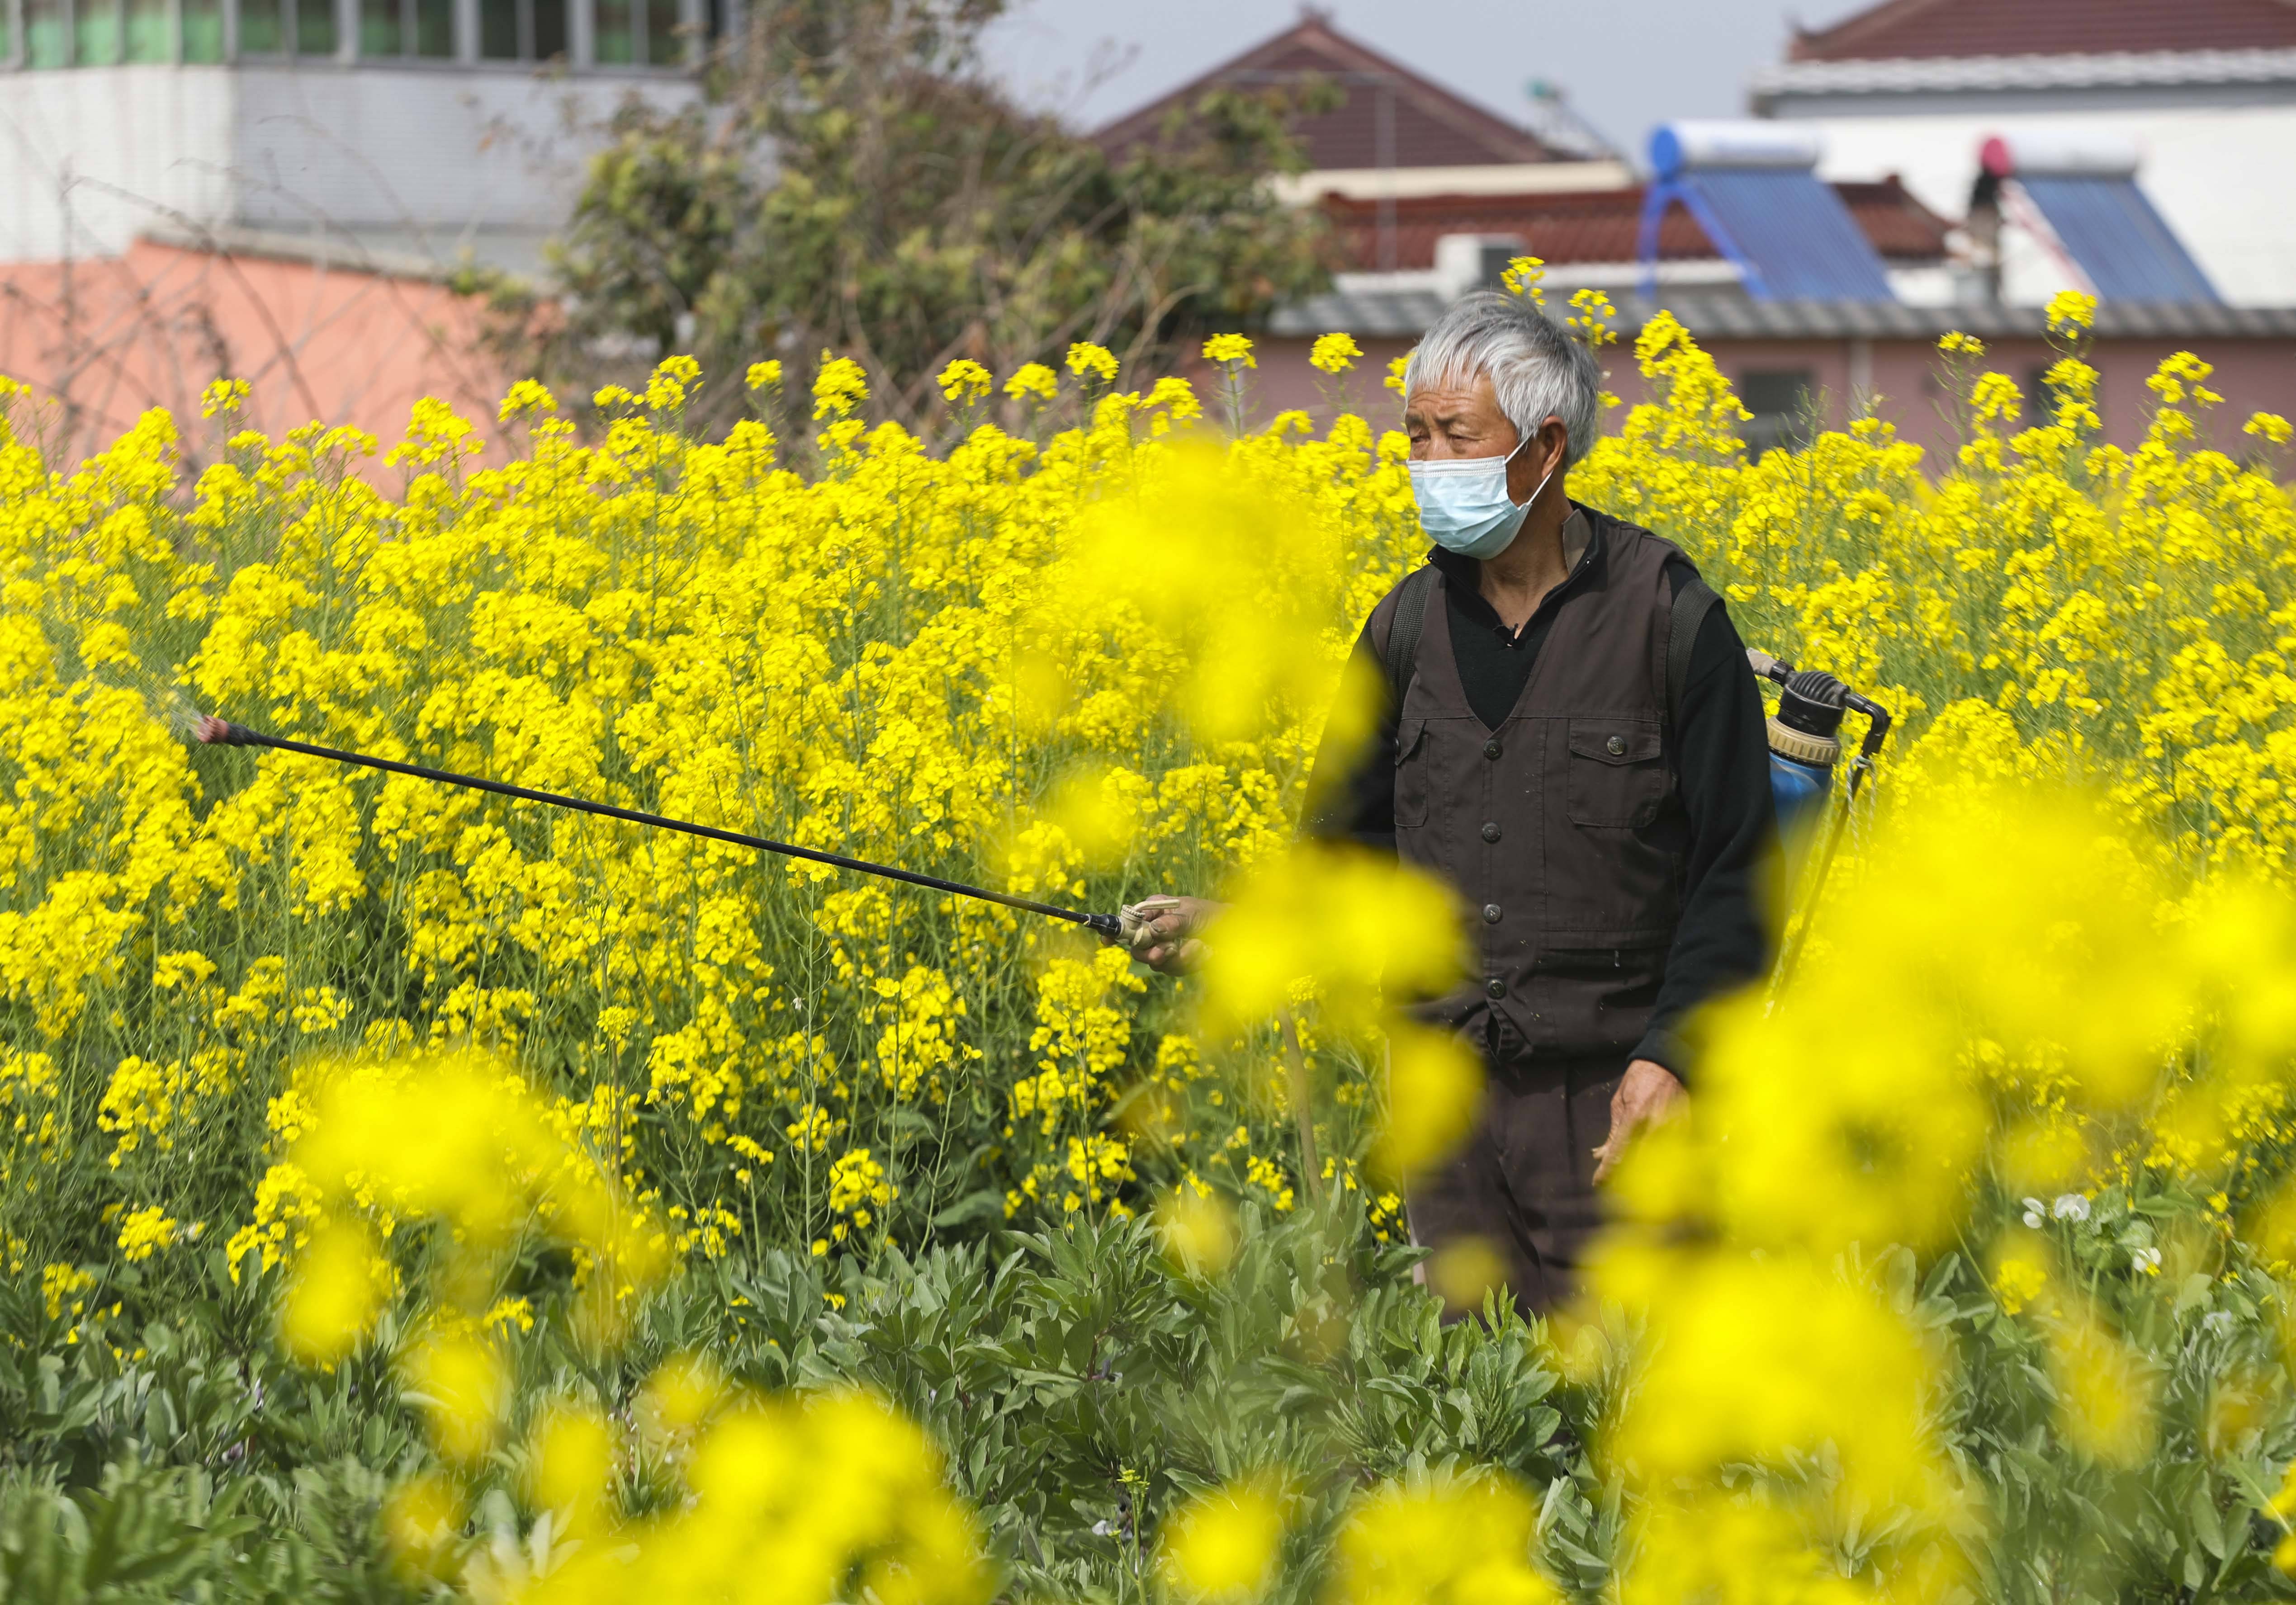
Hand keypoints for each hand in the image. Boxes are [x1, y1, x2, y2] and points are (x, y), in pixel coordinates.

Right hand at [1116, 895, 1224, 975]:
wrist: (1237, 934)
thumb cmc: (1214, 915)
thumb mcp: (1194, 914)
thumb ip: (1173, 922)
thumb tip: (1153, 930)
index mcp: (1156, 909)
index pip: (1128, 920)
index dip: (1116, 930)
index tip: (1107, 941)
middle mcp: (1156, 928)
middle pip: (1137, 948)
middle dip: (1152, 952)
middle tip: (1170, 950)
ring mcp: (1165, 947)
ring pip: (1155, 962)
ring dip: (1179, 957)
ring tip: (1199, 946)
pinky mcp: (1176, 963)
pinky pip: (1172, 969)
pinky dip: (1190, 962)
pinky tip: (1204, 952)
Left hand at [1590, 1058, 1685, 1184]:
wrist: (1669, 1063)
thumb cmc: (1640, 1079)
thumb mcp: (1619, 1102)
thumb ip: (1612, 1133)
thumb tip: (1599, 1155)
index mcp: (1635, 1117)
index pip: (1618, 1154)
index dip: (1606, 1173)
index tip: (1597, 1183)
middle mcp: (1656, 1127)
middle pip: (1637, 1165)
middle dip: (1622, 1178)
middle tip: (1611, 1184)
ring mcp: (1675, 1130)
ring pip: (1657, 1165)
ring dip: (1642, 1175)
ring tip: (1630, 1180)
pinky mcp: (1688, 1130)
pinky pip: (1674, 1156)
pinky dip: (1662, 1165)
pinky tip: (1653, 1169)